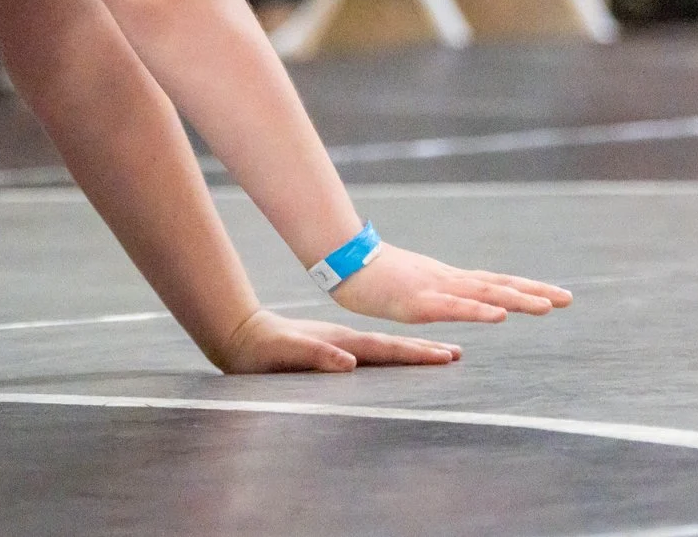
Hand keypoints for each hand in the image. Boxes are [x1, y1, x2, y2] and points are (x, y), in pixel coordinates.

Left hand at [213, 307, 462, 373]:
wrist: (241, 335)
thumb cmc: (262, 349)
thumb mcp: (287, 351)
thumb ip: (315, 355)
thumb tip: (348, 362)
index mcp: (340, 342)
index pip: (384, 350)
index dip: (414, 354)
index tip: (445, 356)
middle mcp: (345, 342)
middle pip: (392, 347)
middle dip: (424, 352)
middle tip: (457, 355)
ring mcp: (340, 344)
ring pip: (384, 349)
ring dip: (412, 352)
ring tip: (441, 353)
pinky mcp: (333, 349)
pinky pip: (371, 354)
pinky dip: (391, 355)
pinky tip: (401, 359)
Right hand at [330, 244, 570, 324]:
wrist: (341, 259)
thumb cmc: (369, 273)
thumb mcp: (409, 285)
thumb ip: (431, 292)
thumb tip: (446, 299)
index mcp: (447, 279)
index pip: (494, 284)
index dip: (525, 288)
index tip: (556, 295)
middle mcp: (447, 280)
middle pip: (498, 286)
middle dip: (534, 292)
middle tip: (568, 299)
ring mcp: (434, 289)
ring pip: (483, 295)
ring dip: (516, 300)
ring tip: (547, 307)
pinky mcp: (417, 302)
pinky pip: (454, 307)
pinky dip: (479, 311)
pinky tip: (499, 316)